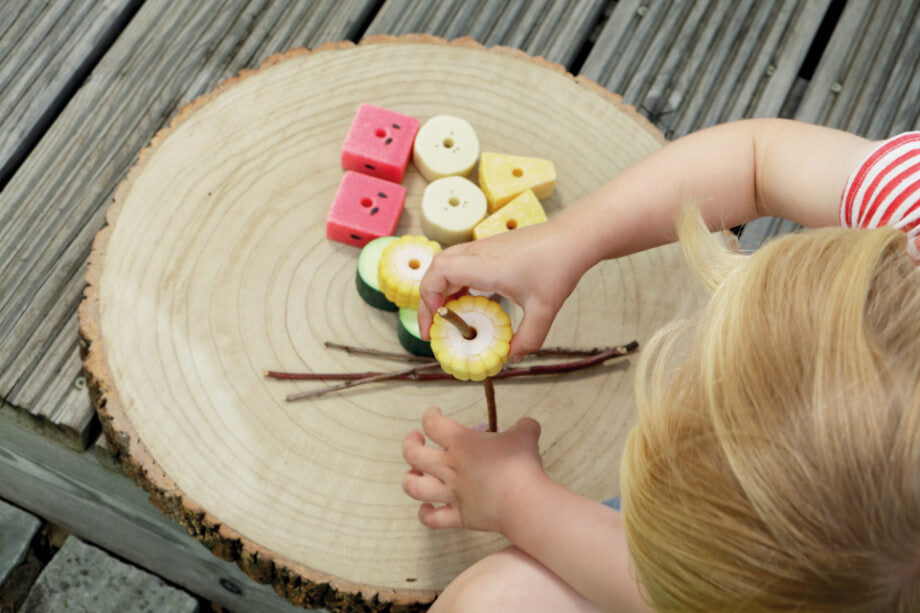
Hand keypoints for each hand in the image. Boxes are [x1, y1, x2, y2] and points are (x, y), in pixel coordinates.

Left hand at [402, 407, 546, 534]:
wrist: (524, 502)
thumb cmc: (521, 464)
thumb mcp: (525, 435)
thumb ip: (524, 426)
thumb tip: (528, 424)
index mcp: (460, 443)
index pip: (433, 424)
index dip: (429, 415)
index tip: (435, 413)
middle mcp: (449, 467)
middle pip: (414, 454)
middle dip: (410, 444)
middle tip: (416, 439)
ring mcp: (451, 493)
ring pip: (414, 487)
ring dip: (409, 479)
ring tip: (415, 473)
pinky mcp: (459, 517)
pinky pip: (432, 519)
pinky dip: (425, 514)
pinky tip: (427, 507)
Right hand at [417, 220, 585, 358]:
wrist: (573, 237)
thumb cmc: (558, 266)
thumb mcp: (544, 309)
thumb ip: (528, 338)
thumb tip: (512, 357)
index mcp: (485, 266)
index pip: (439, 272)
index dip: (428, 295)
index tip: (436, 321)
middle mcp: (478, 254)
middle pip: (436, 268)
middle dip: (429, 299)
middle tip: (434, 327)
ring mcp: (483, 248)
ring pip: (447, 264)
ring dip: (442, 290)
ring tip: (450, 317)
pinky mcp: (490, 248)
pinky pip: (461, 263)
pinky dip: (457, 283)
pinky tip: (470, 301)